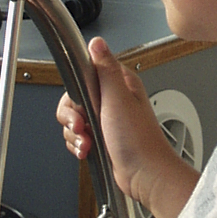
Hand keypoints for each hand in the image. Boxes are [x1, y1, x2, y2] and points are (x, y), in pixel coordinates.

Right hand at [57, 37, 198, 217]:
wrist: (143, 174)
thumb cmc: (137, 140)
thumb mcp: (118, 97)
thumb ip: (105, 68)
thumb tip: (97, 43)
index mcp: (119, 84)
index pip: (83, 74)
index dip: (76, 91)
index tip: (81, 104)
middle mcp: (112, 99)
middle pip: (73, 99)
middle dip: (73, 117)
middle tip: (83, 126)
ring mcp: (106, 119)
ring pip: (74, 120)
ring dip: (75, 135)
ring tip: (89, 142)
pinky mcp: (101, 137)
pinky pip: (78, 136)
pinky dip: (79, 145)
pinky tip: (89, 150)